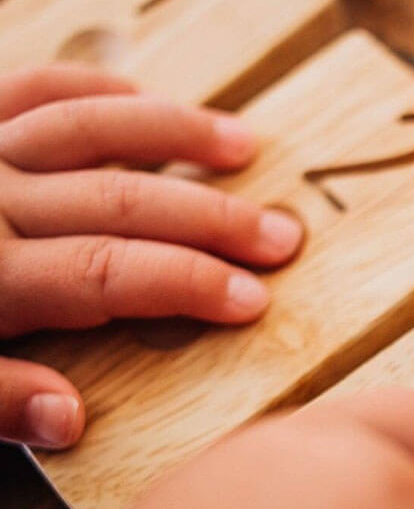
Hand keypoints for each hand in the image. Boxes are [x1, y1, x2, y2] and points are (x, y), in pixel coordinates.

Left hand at [0, 65, 304, 449]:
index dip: (190, 286)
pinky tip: (144, 97)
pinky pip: (31, 87)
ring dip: (175, 134)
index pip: (112, 275)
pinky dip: (92, 89)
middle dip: (213, 218)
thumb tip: (74, 420)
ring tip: (245, 146)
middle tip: (286, 233)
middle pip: (123, 202)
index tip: (256, 299)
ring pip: (90, 131)